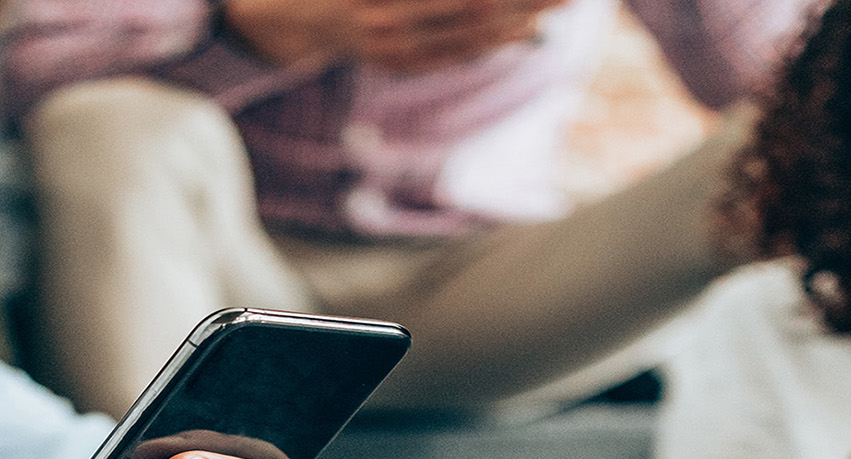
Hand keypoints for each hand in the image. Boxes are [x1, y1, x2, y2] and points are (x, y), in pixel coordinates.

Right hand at [223, 0, 563, 72]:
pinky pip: (458, 55)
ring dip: (524, 21)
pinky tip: (531, 31)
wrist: (285, 13)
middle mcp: (389, 23)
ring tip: (565, 3)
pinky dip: (498, 42)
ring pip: (473, 38)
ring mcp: (394, 47)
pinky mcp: (400, 62)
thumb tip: (484, 0)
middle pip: (479, 11)